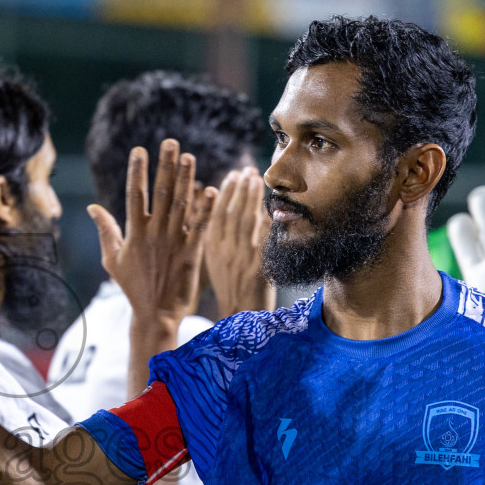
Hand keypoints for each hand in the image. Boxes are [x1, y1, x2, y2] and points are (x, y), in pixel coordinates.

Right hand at [88, 139, 217, 328]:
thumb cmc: (132, 286)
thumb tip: (92, 207)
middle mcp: (155, 234)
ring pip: (181, 205)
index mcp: (135, 233)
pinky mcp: (192, 253)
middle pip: (161, 193)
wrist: (155, 314)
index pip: (135, 196)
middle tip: (170, 142)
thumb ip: (106, 230)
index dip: (137, 172)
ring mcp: (175, 242)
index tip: (140, 150)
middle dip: (166, 166)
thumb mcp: (112, 259)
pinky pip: (201, 227)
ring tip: (189, 157)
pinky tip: (211, 189)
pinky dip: (206, 209)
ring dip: (186, 180)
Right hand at [203, 166, 273, 316]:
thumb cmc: (228, 288)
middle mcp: (224, 250)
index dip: (225, 192)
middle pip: (232, 211)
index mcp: (210, 248)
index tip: (232, 175)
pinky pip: (265, 236)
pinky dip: (269, 217)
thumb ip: (215, 239)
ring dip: (253, 196)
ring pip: (247, 219)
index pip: (216, 213)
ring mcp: (242, 257)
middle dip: (240, 187)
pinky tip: (275, 203)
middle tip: (248, 170)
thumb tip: (218, 212)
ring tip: (257, 179)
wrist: (239, 314)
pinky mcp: (259, 265)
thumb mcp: (213, 262)